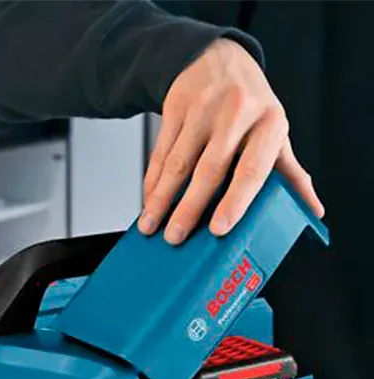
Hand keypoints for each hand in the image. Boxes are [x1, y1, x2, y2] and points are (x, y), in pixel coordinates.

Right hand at [140, 38, 323, 244]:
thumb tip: (313, 211)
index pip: (252, 169)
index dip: (235, 201)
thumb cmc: (250, 106)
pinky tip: (148, 201)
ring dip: (160, 199)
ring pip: (177, 163)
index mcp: (269, 123)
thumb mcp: (274, 132)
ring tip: (150, 225)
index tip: (218, 229)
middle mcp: (237, 113)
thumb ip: (290, 173)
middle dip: (189, 208)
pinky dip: (152, 181)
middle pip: (209, 170)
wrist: (218, 59)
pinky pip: (160, 152)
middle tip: (175, 237)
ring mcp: (203, 108)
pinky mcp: (175, 107)